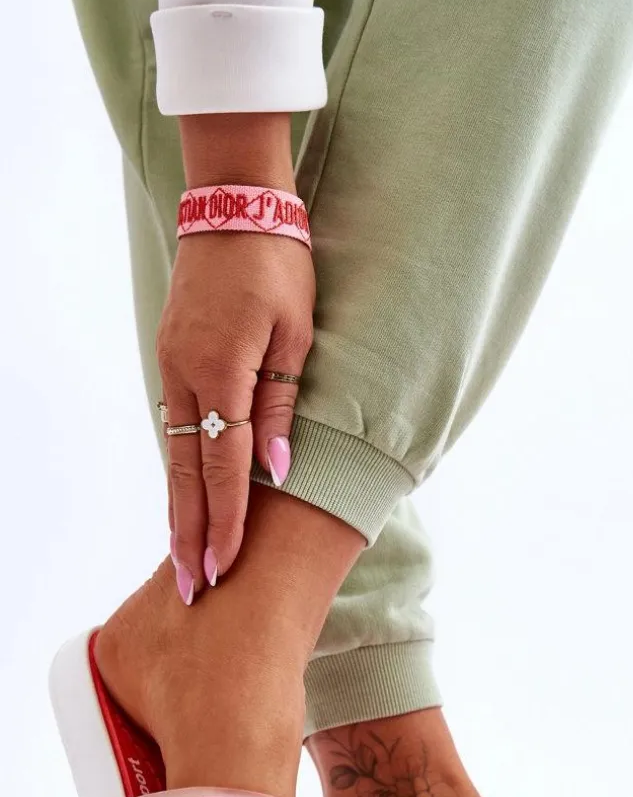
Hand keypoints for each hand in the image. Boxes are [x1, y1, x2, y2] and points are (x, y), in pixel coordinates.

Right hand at [158, 229, 314, 599]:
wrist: (235, 208)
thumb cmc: (280, 267)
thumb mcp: (297, 336)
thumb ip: (283, 408)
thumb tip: (277, 474)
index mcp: (222, 370)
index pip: (223, 465)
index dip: (224, 521)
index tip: (222, 568)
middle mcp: (185, 374)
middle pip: (185, 472)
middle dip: (188, 532)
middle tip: (188, 588)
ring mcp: (171, 365)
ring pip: (174, 453)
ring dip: (179, 507)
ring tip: (183, 555)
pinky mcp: (171, 357)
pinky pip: (174, 426)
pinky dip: (180, 468)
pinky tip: (185, 497)